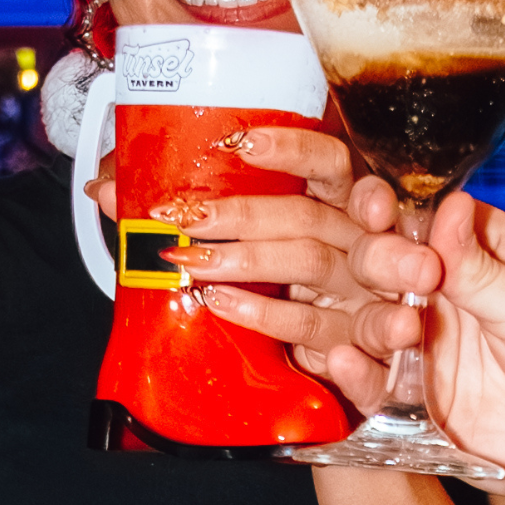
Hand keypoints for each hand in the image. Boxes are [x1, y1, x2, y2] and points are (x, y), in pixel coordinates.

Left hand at [178, 127, 396, 362]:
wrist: (367, 361)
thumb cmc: (318, 293)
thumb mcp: (293, 251)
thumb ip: (240, 219)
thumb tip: (138, 196)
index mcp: (352, 209)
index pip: (329, 164)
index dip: (292, 151)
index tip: (241, 143)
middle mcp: (366, 242)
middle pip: (308, 216)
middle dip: (246, 215)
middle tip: (191, 217)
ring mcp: (367, 292)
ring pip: (310, 261)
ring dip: (250, 259)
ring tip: (195, 262)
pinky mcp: (360, 342)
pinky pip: (311, 325)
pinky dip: (265, 315)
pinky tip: (222, 304)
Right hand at [310, 190, 504, 504]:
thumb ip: (482, 269)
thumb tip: (449, 207)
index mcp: (486, 254)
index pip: (427, 219)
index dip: (395, 212)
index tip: (380, 213)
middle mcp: (448, 295)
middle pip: (387, 264)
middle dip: (381, 264)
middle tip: (407, 277)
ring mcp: (429, 346)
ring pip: (373, 321)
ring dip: (374, 321)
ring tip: (398, 330)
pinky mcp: (417, 399)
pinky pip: (375, 383)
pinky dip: (356, 374)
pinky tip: (346, 362)